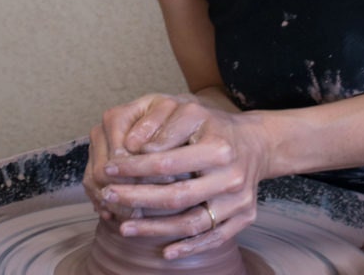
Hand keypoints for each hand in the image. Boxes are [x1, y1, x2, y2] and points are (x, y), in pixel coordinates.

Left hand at [87, 94, 271, 260]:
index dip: (134, 167)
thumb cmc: (212, 125)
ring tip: (124, 228)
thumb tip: (132, 145)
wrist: (255, 143)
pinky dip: (190, 247)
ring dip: (155, 229)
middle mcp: (231, 177)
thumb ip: (161, 125)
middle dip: (138, 199)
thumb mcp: (189, 112)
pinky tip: (166, 251)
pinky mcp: (245, 217)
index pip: (167, 162)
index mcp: (217, 148)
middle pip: (177, 196)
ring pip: (192, 223)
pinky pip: (214, 238)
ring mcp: (239, 201)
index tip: (109, 169)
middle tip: (108, 197)